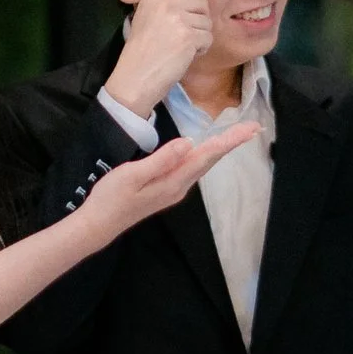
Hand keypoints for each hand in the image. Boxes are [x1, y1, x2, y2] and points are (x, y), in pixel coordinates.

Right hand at [76, 122, 260, 241]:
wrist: (98, 224)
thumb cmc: (111, 198)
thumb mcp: (133, 175)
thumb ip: (162, 159)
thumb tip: (188, 143)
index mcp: (173, 181)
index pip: (206, 156)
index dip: (228, 141)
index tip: (250, 130)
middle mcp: (179, 186)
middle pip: (210, 160)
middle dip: (231, 143)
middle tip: (253, 128)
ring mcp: (173, 189)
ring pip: (202, 164)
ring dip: (220, 149)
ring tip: (236, 135)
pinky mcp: (165, 189)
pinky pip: (192, 168)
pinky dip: (205, 156)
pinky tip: (207, 150)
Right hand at [103, 0, 211, 116]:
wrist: (136, 78)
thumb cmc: (139, 54)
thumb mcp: (144, 21)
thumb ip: (162, 8)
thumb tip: (189, 6)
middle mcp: (166, 5)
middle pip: (200, 2)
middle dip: (201, 18)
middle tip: (189, 34)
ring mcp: (179, 20)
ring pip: (207, 22)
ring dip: (201, 36)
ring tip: (185, 48)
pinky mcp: (189, 37)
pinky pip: (208, 38)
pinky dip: (202, 49)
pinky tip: (187, 56)